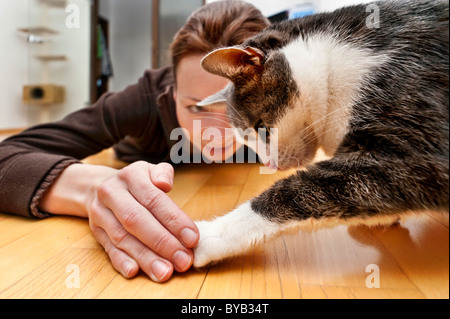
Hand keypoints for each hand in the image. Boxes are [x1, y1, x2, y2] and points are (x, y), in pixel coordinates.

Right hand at [87, 161, 198, 281]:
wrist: (98, 187)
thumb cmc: (137, 182)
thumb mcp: (151, 170)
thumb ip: (163, 173)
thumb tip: (165, 184)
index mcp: (130, 176)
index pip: (154, 200)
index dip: (174, 220)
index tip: (192, 238)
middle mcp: (112, 194)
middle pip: (137, 220)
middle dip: (162, 243)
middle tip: (183, 260)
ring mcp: (101, 214)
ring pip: (123, 238)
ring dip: (146, 257)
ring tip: (165, 271)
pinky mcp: (97, 232)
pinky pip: (108, 248)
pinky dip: (121, 261)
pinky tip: (134, 271)